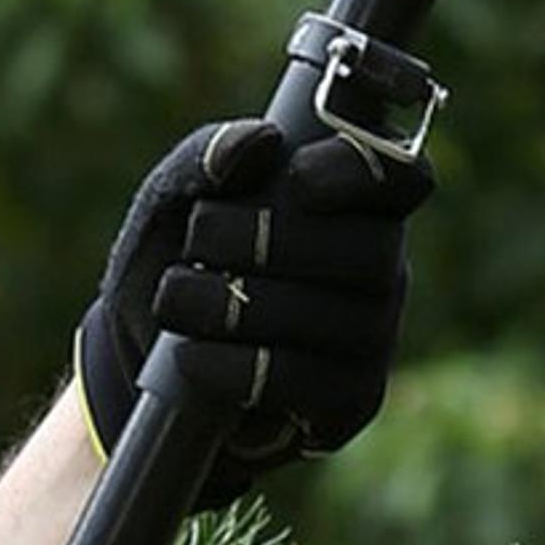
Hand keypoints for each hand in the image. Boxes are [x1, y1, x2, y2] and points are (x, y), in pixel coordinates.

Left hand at [77, 117, 434, 506]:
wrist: (141, 363)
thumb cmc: (172, 264)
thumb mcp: (168, 203)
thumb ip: (205, 158)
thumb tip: (254, 143)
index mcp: (354, 204)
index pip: (403, 176)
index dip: (364, 172)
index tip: (296, 177)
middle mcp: (378, 268)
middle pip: (371, 249)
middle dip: (272, 240)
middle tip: (199, 238)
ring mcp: (372, 338)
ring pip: (340, 319)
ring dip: (242, 306)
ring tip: (175, 300)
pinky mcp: (347, 401)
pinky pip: (311, 384)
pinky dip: (238, 368)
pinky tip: (192, 357)